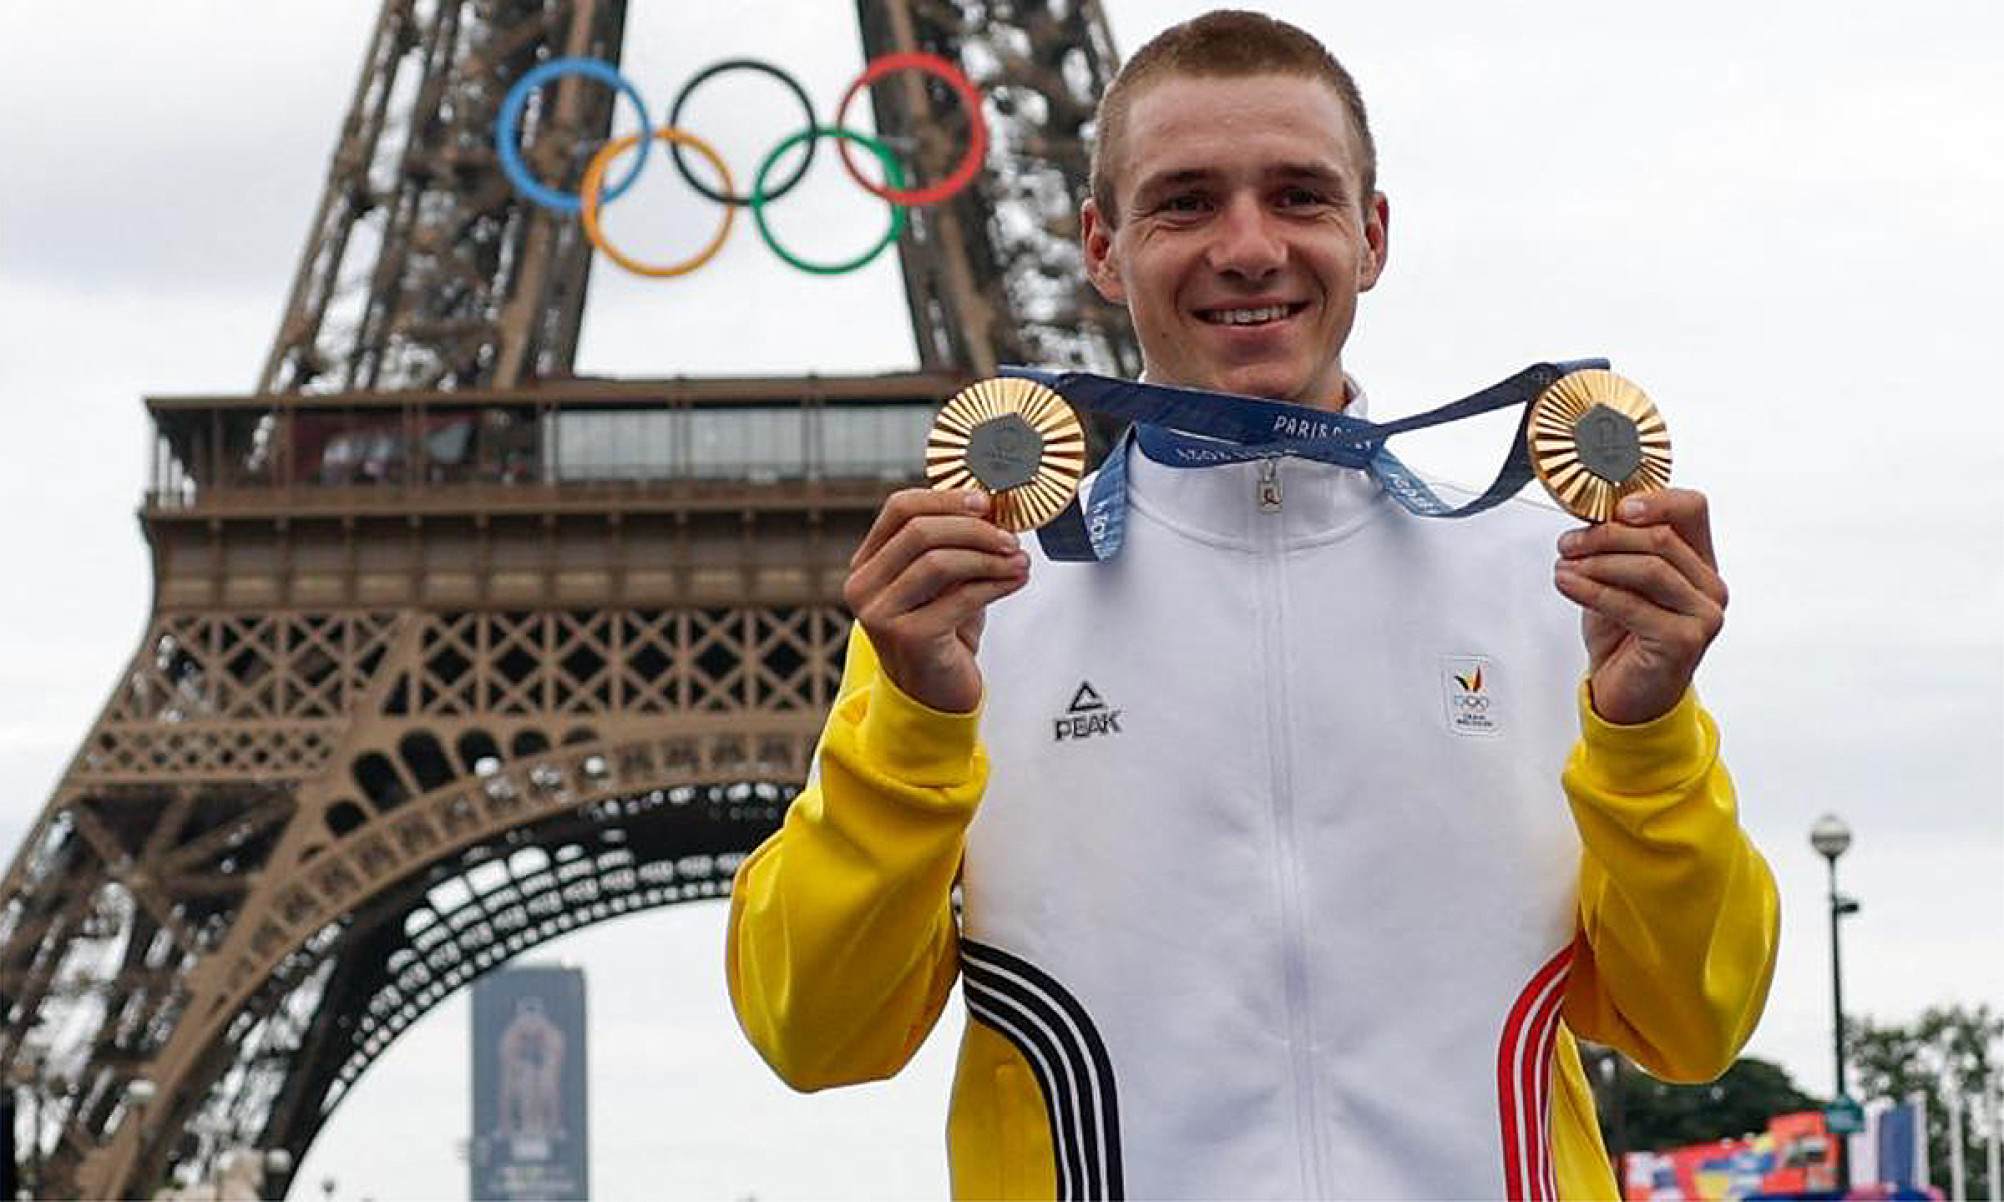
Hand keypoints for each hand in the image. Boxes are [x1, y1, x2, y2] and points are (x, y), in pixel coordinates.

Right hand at [843, 489, 1030, 713]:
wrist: (936, 693)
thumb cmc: (942, 632)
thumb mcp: (944, 581)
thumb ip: (955, 545)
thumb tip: (992, 508)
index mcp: (868, 563)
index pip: (900, 508)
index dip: (945, 498)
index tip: (985, 502)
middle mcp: (864, 586)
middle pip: (919, 531)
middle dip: (974, 528)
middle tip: (1009, 536)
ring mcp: (881, 613)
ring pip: (938, 561)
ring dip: (989, 557)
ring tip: (1018, 560)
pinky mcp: (908, 638)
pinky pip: (960, 597)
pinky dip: (996, 583)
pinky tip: (1015, 580)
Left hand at [1554, 489, 1727, 724]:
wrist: (1627, 694)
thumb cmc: (1624, 636)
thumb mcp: (1617, 581)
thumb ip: (1615, 548)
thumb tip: (1591, 516)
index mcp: (1699, 561)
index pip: (1691, 509)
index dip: (1654, 500)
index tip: (1614, 507)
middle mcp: (1708, 586)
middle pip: (1661, 537)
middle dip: (1606, 535)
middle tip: (1569, 543)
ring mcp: (1702, 615)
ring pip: (1649, 568)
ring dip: (1596, 562)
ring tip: (1565, 565)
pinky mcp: (1683, 640)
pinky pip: (1632, 605)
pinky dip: (1592, 590)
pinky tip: (1568, 584)